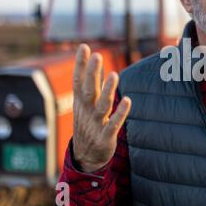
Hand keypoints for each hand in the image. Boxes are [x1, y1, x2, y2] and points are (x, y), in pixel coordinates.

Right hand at [72, 44, 130, 172]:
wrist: (85, 158)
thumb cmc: (88, 124)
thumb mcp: (85, 104)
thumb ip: (91, 82)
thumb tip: (93, 59)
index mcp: (80, 103)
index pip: (78, 81)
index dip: (80, 65)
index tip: (84, 47)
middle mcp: (86, 111)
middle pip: (88, 90)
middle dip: (92, 74)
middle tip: (97, 56)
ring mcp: (95, 124)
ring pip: (102, 106)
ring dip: (107, 91)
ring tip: (114, 74)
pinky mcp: (105, 137)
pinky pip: (113, 124)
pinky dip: (120, 113)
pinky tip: (127, 100)